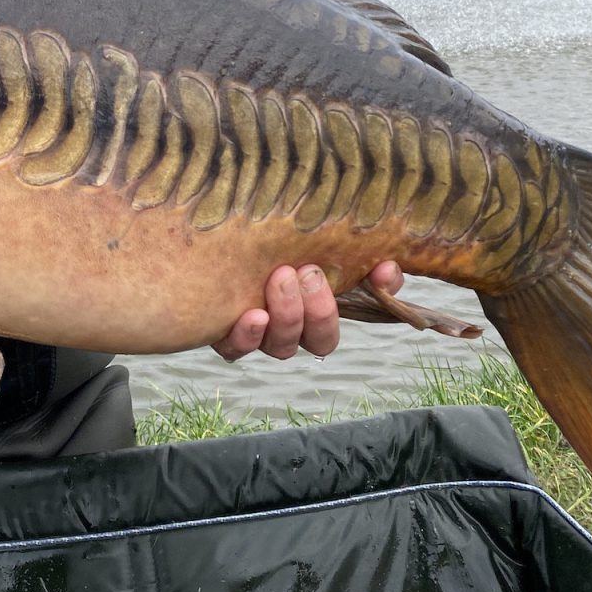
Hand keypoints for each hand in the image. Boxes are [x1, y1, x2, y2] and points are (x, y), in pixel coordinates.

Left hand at [211, 260, 403, 361]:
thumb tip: (388, 265)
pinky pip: (237, 349)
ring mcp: (258, 333)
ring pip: (283, 345)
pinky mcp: (222, 332)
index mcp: (315, 309)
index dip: (375, 299)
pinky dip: (247, 337)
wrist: (203, 243)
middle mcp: (290, 328)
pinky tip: (251, 315)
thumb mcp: (302, 242)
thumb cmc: (260, 244)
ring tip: (281, 278)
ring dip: (288, 315)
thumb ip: (346, 253)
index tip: (380, 273)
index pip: (366, 309)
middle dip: (320, 310)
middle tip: (308, 272)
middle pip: (319, 340)